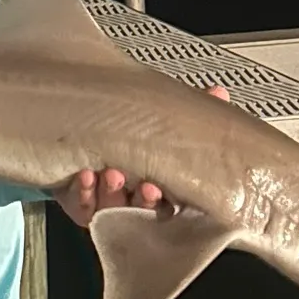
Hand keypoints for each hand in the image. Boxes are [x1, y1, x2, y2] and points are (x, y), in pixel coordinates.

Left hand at [54, 86, 229, 227]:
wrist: (88, 136)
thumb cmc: (134, 136)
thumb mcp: (163, 123)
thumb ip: (189, 114)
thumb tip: (218, 92)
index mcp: (157, 188)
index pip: (165, 202)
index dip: (160, 200)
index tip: (156, 189)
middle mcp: (132, 199)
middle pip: (139, 206)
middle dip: (141, 199)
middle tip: (144, 186)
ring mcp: (105, 202)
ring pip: (109, 205)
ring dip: (111, 192)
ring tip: (111, 174)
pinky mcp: (80, 202)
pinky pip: (81, 204)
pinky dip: (82, 192)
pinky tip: (85, 177)